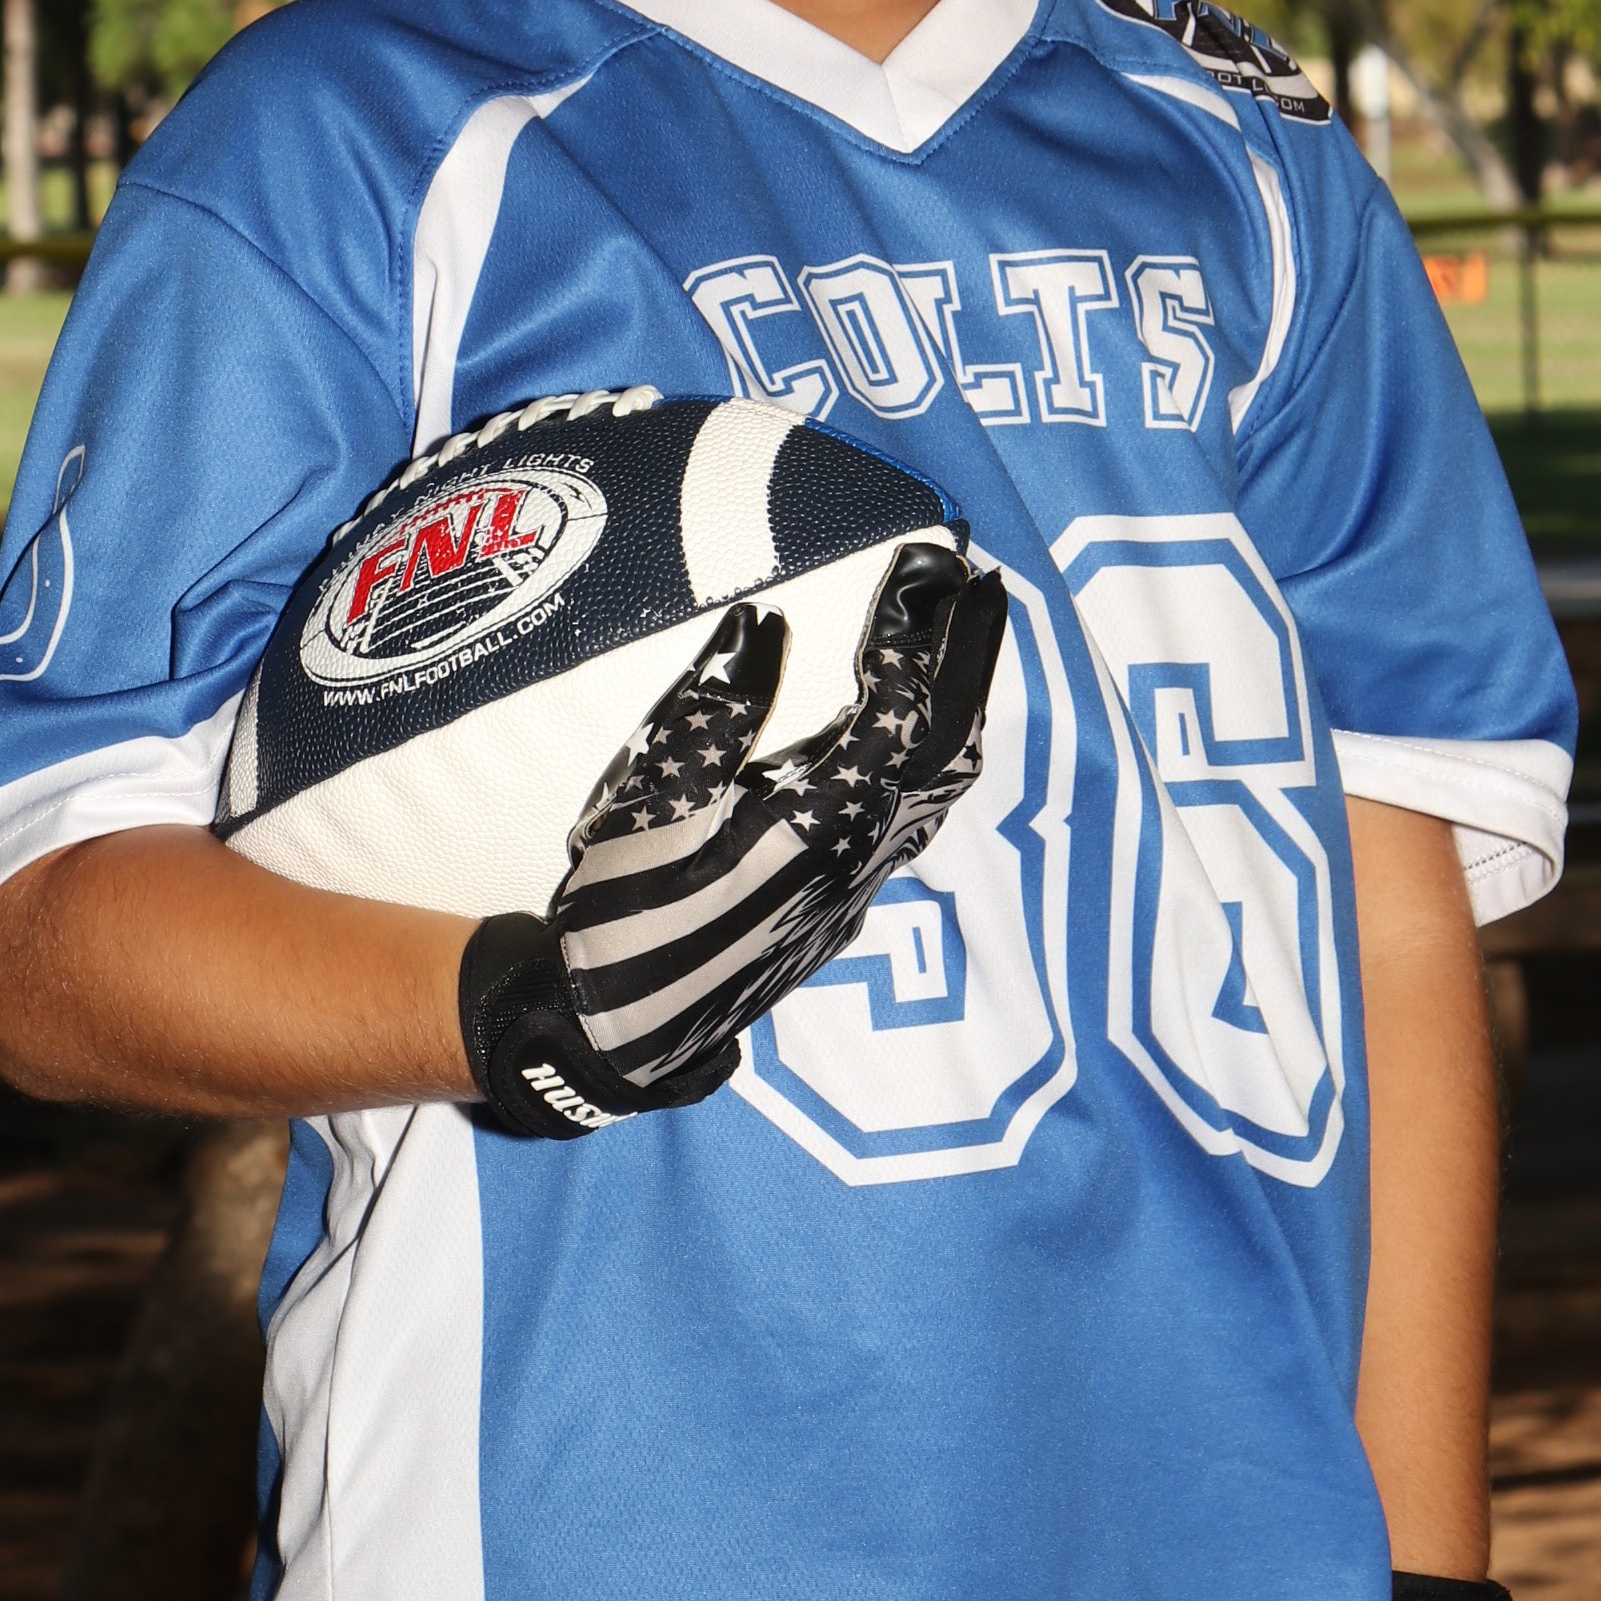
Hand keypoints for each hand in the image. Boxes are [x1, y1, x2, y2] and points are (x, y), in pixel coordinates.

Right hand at [459, 540, 1008, 1139]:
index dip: (914, 633)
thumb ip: (710, 712)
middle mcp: (859, 855)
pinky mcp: (847, 900)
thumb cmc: (619, 916)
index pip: (894, 711)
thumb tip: (762, 627)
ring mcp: (860, 883)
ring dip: (964, 707)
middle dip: (972, 658)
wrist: (620, 1034)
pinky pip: (920, 816)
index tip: (926, 566)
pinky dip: (940, 756)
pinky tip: (922, 730)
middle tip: (982, 582)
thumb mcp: (643, 802)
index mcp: (813, 824)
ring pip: (945, 788)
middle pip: (950, 745)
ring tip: (967, 641)